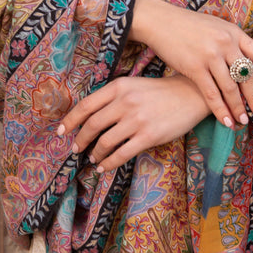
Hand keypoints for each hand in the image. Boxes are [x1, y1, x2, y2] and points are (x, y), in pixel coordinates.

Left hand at [56, 74, 210, 172]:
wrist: (191, 95)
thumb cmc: (160, 92)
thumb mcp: (133, 85)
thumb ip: (113, 98)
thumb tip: (90, 118)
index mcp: (119, 86)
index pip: (86, 105)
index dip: (70, 120)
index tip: (61, 132)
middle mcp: (125, 102)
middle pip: (92, 125)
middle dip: (80, 140)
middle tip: (76, 149)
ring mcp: (137, 120)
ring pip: (105, 142)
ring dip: (95, 153)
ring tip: (93, 158)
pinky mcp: (149, 136)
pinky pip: (121, 154)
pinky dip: (109, 163)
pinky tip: (104, 167)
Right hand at [128, 0, 252, 128]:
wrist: (161, 21)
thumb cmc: (189, 25)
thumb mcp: (217, 26)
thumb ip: (232, 42)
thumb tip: (248, 62)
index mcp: (235, 33)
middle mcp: (226, 43)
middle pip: (247, 76)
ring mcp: (210, 55)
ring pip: (230, 88)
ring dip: (238, 107)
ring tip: (243, 121)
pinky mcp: (194, 67)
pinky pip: (211, 94)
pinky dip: (220, 110)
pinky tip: (225, 121)